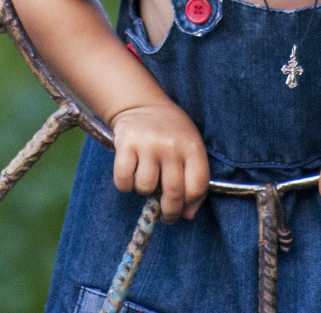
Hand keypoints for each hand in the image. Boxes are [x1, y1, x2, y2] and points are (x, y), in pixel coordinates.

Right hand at [110, 102, 209, 223]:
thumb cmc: (170, 132)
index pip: (197, 186)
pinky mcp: (125, 144)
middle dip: (170, 211)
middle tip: (166, 215)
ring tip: (146, 181)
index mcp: (192, 146)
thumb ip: (194, 178)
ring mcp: (148, 144)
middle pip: (174, 192)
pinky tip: (130, 178)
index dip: (190, 205)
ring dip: (145, 192)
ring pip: (146, 188)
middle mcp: (171, 145)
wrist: (142, 104)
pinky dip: (125, 186)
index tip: (183, 211)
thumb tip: (188, 215)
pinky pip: (124, 179)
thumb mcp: (189, 146)